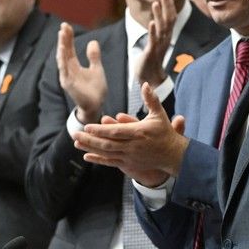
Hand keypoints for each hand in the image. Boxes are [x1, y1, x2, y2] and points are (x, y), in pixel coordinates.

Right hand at [56, 23, 107, 123]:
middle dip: (63, 39)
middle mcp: (68, 70)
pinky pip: (64, 71)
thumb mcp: (97, 69)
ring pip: (62, 59)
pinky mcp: (68, 84)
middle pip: (64, 51)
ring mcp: (67, 77)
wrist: (96, 106)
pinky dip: (63, 61)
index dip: (68, 37)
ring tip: (62, 35)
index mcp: (74, 65)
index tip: (66, 26)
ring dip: (62, 47)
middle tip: (63, 26)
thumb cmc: (95, 89)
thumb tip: (93, 41)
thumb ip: (94, 56)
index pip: (69, 48)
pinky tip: (62, 51)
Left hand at [71, 82, 187, 185]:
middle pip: (107, 143)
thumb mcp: (159, 114)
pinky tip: (86, 156)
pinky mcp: (129, 163)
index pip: (116, 132)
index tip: (88, 126)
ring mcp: (130, 156)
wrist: (172, 155)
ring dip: (90, 148)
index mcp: (139, 132)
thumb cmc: (165, 133)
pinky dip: (98, 159)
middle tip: (75, 133)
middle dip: (90, 139)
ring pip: (107, 153)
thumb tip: (146, 84)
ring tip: (77, 142)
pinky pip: (111, 162)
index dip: (101, 130)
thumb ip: (151, 99)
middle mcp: (133, 146)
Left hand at [133, 0, 176, 88]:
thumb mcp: (155, 43)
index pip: (169, 19)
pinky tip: (152, 23)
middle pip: (168, 21)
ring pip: (161, 29)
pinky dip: (153, 32)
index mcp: (165, 36)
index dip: (168, 6)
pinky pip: (153, 41)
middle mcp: (164, 40)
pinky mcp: (151, 54)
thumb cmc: (151, 61)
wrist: (150, 80)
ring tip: (156, 3)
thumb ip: (157, 32)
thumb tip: (156, 21)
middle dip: (167, 7)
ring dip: (159, 16)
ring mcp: (159, 47)